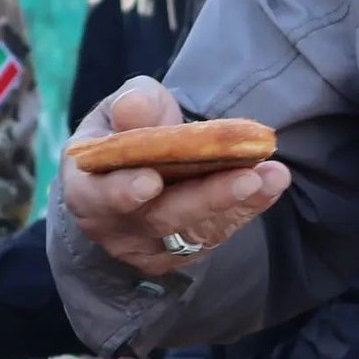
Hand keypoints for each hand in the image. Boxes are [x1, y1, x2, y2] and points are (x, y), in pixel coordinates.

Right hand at [63, 77, 290, 277]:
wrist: (139, 165)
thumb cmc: (125, 131)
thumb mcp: (123, 107)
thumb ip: (131, 105)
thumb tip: (133, 108)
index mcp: (85, 187)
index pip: (99, 196)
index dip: (122, 192)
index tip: (151, 181)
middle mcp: (114, 226)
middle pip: (160, 218)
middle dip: (206, 197)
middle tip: (247, 177)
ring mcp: (148, 246)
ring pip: (195, 232)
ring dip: (238, 203)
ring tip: (273, 176)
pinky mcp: (181, 253)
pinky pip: (217, 233)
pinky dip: (247, 207)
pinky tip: (272, 182)